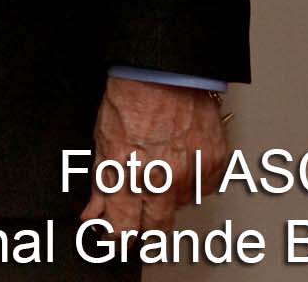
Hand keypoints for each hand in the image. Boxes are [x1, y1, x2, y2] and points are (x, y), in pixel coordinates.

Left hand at [82, 77, 228, 231]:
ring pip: (179, 206)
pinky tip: (178, 161)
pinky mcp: (213, 165)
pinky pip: (201, 189)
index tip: (115, 233)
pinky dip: (189, 181)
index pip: (123, 227)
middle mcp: (162, 180)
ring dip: (167, 197)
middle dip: (145, 229)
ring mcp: (191, 174)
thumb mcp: (103, 140)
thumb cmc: (130, 98)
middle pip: (156, 228)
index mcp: (129, 174)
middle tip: (139, 219)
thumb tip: (94, 213)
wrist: (164, 72)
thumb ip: (101, 182)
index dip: (117, 235)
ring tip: (158, 168)